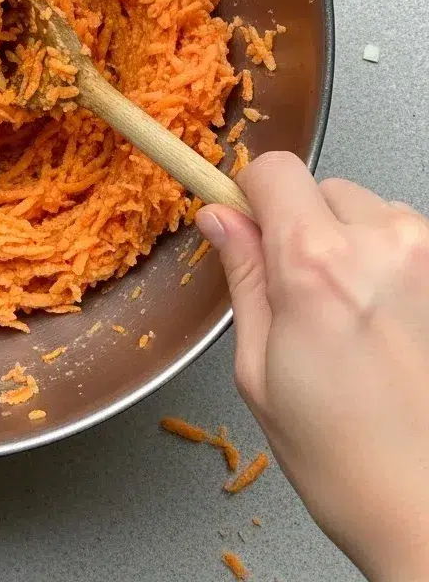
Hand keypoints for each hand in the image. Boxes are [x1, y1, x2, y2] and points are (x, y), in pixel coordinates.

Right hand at [197, 153, 428, 581]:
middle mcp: (386, 246)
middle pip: (321, 188)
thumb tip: (220, 220)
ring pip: (369, 212)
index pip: (274, 169)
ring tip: (348, 318)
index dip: (250, 194)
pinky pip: (409, 242)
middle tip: (297, 294)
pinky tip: (385, 326)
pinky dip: (389, 266)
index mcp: (318, 265)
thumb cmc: (345, 460)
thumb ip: (243, 277)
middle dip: (300, 226)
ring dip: (350, 244)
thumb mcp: (258, 369)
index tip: (242, 221)